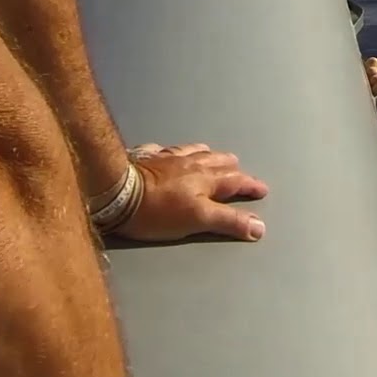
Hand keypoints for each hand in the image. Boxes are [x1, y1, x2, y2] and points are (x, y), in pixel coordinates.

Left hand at [115, 143, 268, 241]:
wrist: (114, 191)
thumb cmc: (157, 210)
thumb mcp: (197, 220)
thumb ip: (228, 222)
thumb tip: (260, 226)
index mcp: (207, 179)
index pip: (237, 181)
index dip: (251, 186)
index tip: (261, 190)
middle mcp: (191, 164)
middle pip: (218, 161)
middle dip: (232, 167)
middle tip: (239, 171)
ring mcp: (167, 158)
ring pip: (194, 151)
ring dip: (207, 155)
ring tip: (211, 156)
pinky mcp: (144, 158)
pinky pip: (162, 150)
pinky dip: (170, 153)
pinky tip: (166, 153)